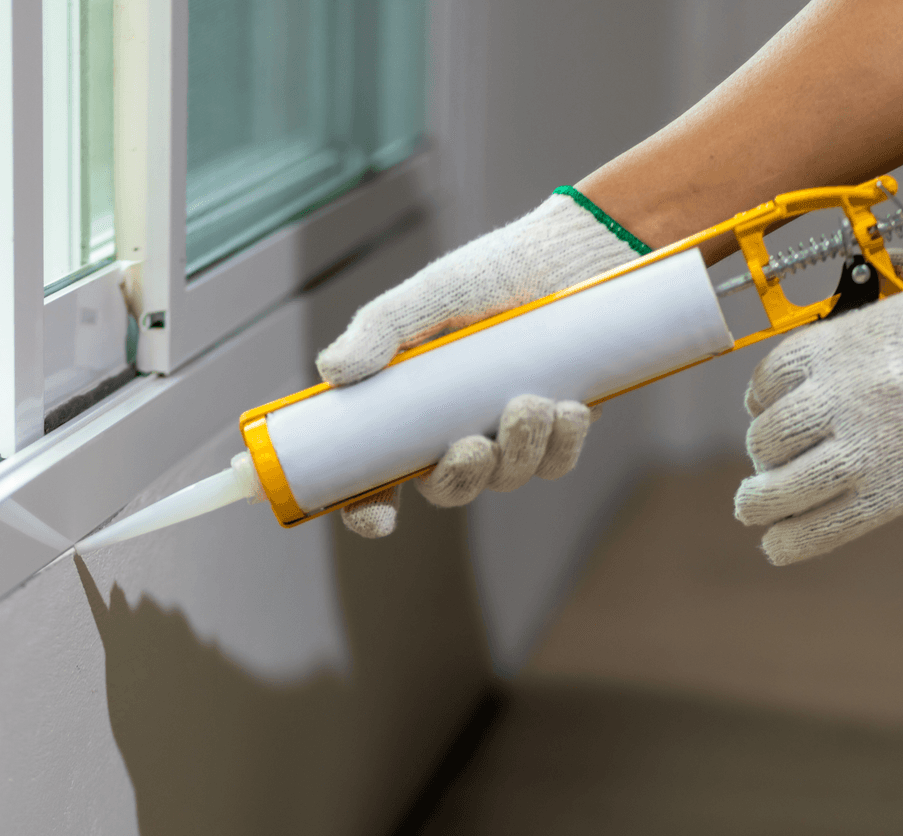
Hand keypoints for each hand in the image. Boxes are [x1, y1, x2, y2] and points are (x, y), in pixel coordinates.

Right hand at [318, 189, 642, 536]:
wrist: (570, 253)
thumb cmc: (492, 273)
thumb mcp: (428, 297)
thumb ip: (380, 330)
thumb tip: (332, 372)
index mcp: (412, 408)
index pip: (379, 475)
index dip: (370, 508)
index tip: (377, 519)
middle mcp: (457, 428)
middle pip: (448, 488)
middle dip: (460, 479)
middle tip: (473, 446)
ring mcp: (509, 432)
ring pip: (506, 478)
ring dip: (517, 452)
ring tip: (530, 403)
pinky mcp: (559, 427)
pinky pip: (556, 462)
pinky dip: (560, 445)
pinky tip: (566, 408)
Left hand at [735, 252, 902, 563]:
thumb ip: (894, 272)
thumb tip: (875, 265)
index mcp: (843, 342)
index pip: (768, 378)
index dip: (759, 399)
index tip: (761, 411)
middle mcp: (842, 394)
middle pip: (769, 435)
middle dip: (763, 452)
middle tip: (770, 462)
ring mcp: (868, 445)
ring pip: (786, 485)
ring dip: (760, 501)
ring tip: (752, 508)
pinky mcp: (900, 488)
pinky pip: (829, 524)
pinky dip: (795, 539)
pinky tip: (777, 545)